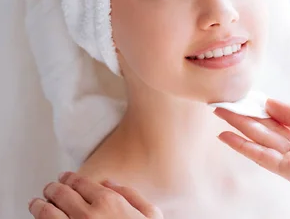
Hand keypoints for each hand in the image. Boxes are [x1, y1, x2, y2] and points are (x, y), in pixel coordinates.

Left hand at [29, 172, 161, 218]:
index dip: (69, 177)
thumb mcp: (150, 215)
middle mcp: (88, 215)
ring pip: (46, 212)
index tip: (64, 177)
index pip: (79, 182)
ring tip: (36, 203)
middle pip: (60, 193)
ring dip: (38, 205)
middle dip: (52, 188)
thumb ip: (131, 195)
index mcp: (109, 202)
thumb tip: (110, 183)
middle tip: (49, 188)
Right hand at [214, 99, 289, 186]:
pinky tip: (227, 136)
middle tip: (225, 105)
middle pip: (271, 132)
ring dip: (239, 128)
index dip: (267, 111)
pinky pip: (265, 157)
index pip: (288, 123)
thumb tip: (269, 103)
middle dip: (247, 118)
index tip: (249, 100)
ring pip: (264, 142)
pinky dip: (244, 146)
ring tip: (220, 113)